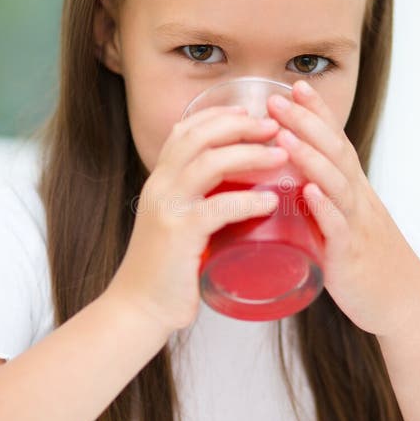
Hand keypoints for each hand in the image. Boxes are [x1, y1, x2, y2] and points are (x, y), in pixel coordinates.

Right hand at [104, 106, 287, 331]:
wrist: (139, 308)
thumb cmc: (167, 271)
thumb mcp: (178, 224)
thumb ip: (199, 204)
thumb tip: (240, 191)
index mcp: (160, 181)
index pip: (185, 131)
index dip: (218, 115)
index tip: (249, 112)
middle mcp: (160, 187)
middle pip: (199, 137)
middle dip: (239, 126)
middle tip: (274, 127)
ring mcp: (168, 209)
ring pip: (209, 163)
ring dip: (249, 154)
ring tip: (280, 157)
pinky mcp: (179, 236)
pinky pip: (218, 208)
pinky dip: (248, 200)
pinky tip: (271, 201)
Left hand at [267, 81, 419, 336]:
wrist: (401, 303)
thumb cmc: (368, 262)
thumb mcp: (344, 221)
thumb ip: (322, 199)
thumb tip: (288, 181)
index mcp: (353, 190)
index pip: (336, 141)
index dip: (318, 113)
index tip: (295, 86)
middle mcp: (358, 200)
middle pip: (335, 152)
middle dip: (306, 122)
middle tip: (277, 100)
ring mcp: (356, 225)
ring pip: (337, 183)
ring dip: (311, 157)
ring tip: (285, 136)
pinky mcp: (350, 255)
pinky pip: (339, 227)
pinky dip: (325, 208)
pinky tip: (309, 193)